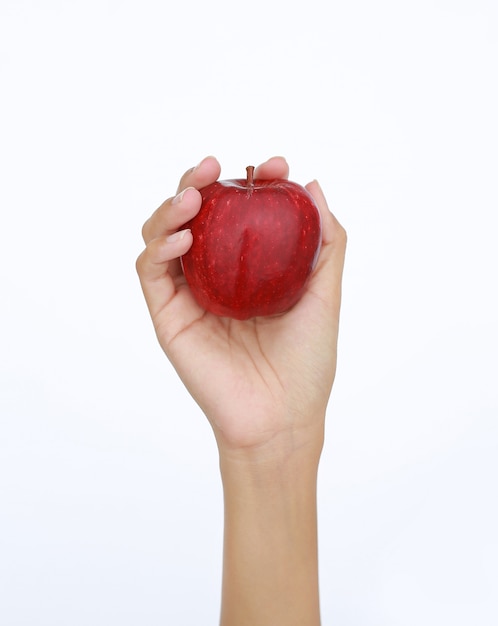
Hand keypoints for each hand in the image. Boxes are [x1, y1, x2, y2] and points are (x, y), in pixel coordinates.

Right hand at [136, 156, 345, 460]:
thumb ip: (325, 243)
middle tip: (215, 166)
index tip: (274, 166)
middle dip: (199, 183)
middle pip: (194, 217)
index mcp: (249, 270)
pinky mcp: (168, 316)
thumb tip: (313, 186)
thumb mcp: (326, 294)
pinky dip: (159, 246)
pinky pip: (151, 271)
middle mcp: (215, 277)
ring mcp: (189, 295)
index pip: (239, 215)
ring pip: (163, 235)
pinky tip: (182, 235)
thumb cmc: (307, 362)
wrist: (282, 418)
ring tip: (193, 195)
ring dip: (171, 207)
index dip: (252, 184)